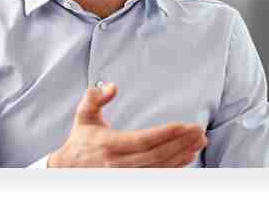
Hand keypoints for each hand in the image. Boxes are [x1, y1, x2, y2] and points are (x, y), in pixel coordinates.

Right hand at [48, 83, 206, 167]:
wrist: (69, 169)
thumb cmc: (81, 139)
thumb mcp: (83, 114)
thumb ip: (95, 97)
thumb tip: (112, 86)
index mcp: (107, 144)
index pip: (140, 140)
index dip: (164, 134)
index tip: (183, 125)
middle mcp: (117, 163)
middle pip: (155, 155)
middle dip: (180, 143)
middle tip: (199, 131)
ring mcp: (125, 175)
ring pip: (159, 168)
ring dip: (182, 155)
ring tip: (200, 141)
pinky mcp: (131, 181)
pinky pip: (157, 175)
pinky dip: (175, 167)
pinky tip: (189, 156)